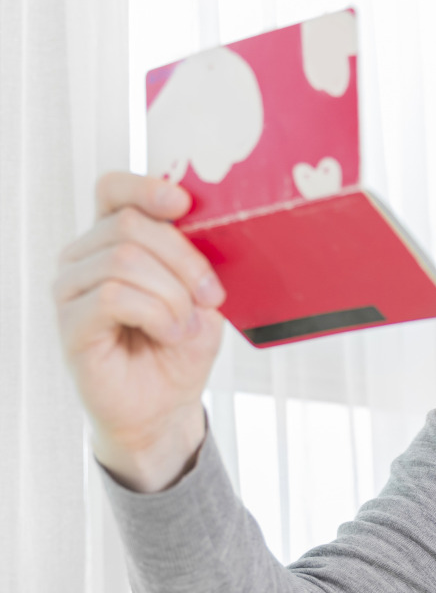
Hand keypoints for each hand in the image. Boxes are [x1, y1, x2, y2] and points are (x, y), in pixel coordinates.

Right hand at [53, 172, 225, 491]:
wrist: (165, 405)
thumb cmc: (180, 346)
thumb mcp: (200, 294)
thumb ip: (195, 258)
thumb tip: (202, 223)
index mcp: (114, 238)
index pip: (114, 190)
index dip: (146, 187)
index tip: (183, 204)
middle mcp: (84, 256)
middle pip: (132, 225)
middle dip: (185, 260)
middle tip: (208, 297)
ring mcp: (71, 288)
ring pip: (125, 260)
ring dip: (172, 295)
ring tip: (184, 325)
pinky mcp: (70, 323)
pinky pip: (113, 296)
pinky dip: (155, 314)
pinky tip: (168, 333)